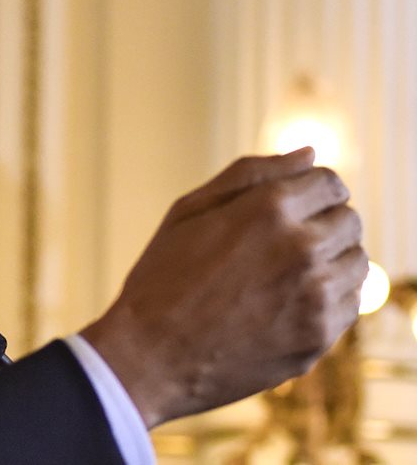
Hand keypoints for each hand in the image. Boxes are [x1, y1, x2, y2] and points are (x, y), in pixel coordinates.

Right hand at [81, 147, 367, 427]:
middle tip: (280, 243)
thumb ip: (251, 174)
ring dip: (329, 261)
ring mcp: (315, 296)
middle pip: (349, 220)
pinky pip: (350, 305)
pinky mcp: (320, 336)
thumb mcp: (189, 210)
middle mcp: (300, 248)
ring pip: (356, 263)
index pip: (330, 183)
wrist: (152, 355)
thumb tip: (310, 153)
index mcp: (267, 208)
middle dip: (323, 224)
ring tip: (283, 275)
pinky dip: (328, 300)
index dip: (312, 191)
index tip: (293, 206)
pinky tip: (286, 304)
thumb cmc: (163, 276)